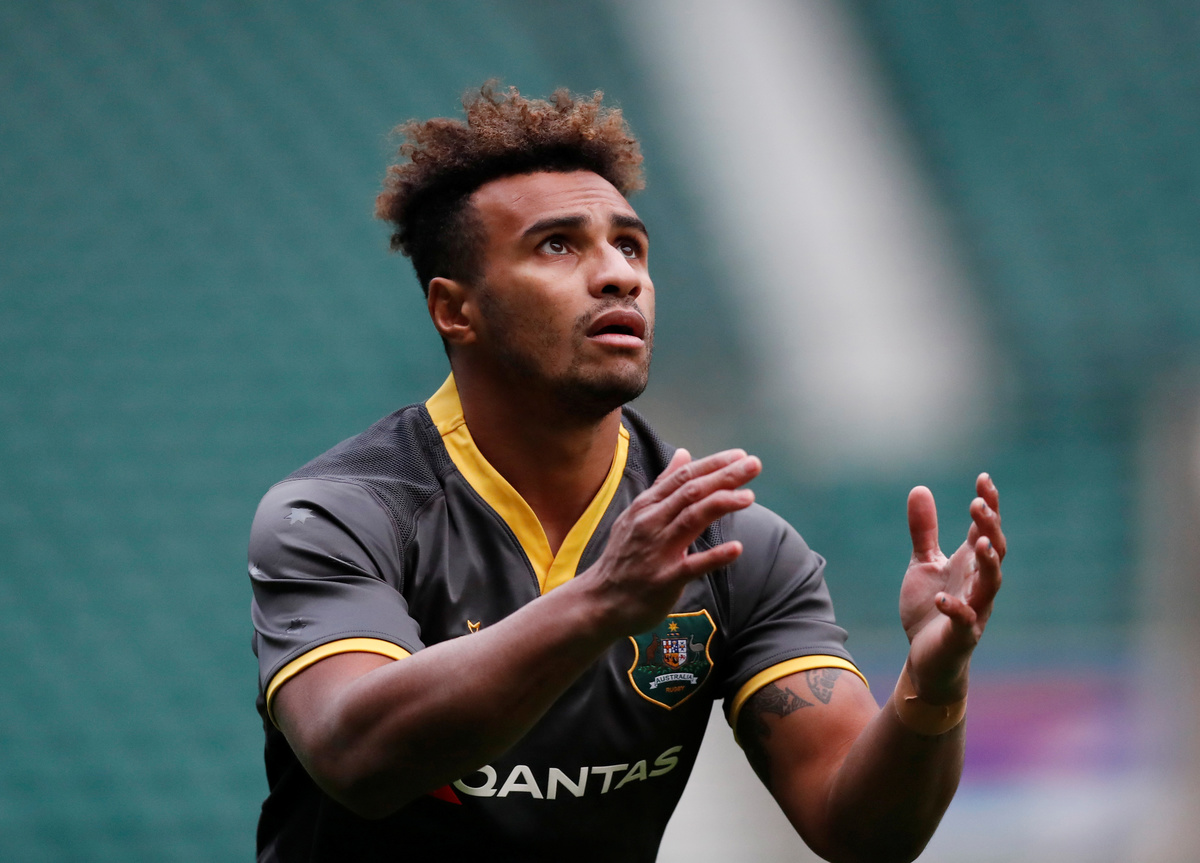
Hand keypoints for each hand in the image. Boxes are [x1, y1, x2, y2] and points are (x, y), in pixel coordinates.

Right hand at [579, 448, 760, 635]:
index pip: (683, 477)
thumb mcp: (638, 514)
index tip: (740, 455)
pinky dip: (715, 556)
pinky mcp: (665, 579)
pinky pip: (693, 566)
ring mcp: (658, 550)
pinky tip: (737, 548)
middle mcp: (651, 522)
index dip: (713, 464)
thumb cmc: (624, 557)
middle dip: (724, 476)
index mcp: (647, 506)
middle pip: (691, 492)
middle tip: (754, 465)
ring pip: (691, 519)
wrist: (599, 601)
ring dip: (721, 504)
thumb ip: (663, 485)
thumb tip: (683, 454)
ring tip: (749, 497)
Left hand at [898, 473, 1004, 703]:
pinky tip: (942, 599)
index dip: (988, 505)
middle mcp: (977, 584)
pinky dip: (956, 610)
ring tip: (980, 543)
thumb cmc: (929, 609)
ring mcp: (974, 610)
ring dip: (988, 564)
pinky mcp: (962, 636)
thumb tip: (920, 488)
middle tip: (978, 505)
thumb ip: (923, 530)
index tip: (984, 478)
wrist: (926, 657)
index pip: (985, 530)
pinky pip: (965, 623)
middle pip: (994, 552)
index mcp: (970, 565)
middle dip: (989, 528)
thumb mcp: (922, 563)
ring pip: (991, 585)